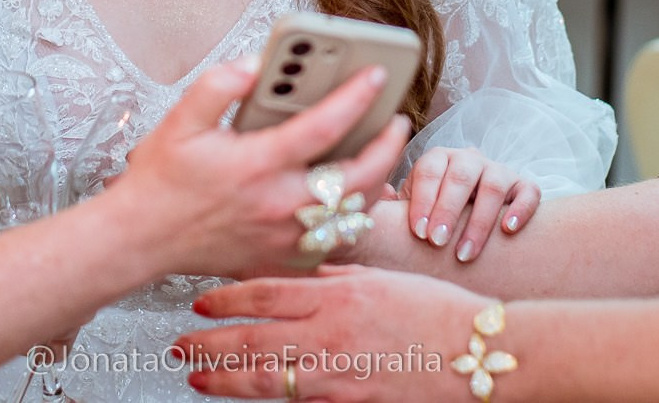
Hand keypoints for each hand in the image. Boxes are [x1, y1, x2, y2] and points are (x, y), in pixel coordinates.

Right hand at [101, 58, 409, 280]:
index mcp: (256, 166)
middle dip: (387, 144)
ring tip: (383, 153)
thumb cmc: (161, 180)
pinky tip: (354, 196)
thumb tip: (254, 64)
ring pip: (354, 214)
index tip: (376, 74)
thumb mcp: (180, 120)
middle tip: (396, 119)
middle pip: (358, 176)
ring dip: (377, 182)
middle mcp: (278, 206)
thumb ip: (217, 86)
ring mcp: (284, 239)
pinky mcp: (283, 261)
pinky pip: (336, 244)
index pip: (323, 126)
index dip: (356, 96)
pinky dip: (352, 219)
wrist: (140, 240)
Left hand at [180, 265, 495, 401]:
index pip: (264, 293)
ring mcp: (338, 376)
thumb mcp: (380, 276)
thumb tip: (295, 269)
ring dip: (225, 379)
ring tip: (197, 377)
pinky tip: (250, 397)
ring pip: (266, 379)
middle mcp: (330, 336)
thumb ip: (334, 275)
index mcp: (337, 294)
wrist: (479, 353)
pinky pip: (299, 402)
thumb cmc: (436, 309)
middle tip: (179, 345)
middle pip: (253, 341)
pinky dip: (268, 399)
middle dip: (209, 345)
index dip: (225, 299)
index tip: (200, 303)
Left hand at [403, 148, 540, 262]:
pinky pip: (528, 192)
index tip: (419, 231)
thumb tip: (380, 193)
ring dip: (479, 221)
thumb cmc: (434, 214)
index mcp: (439, 158)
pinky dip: (521, 209)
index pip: (430, 170)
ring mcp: (499, 171)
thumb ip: (394, 203)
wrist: (470, 213)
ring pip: (493, 186)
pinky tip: (508, 231)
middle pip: (461, 176)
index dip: (423, 199)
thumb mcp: (413, 206)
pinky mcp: (523, 187)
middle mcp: (469, 159)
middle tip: (437, 242)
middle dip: (448, 210)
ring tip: (465, 254)